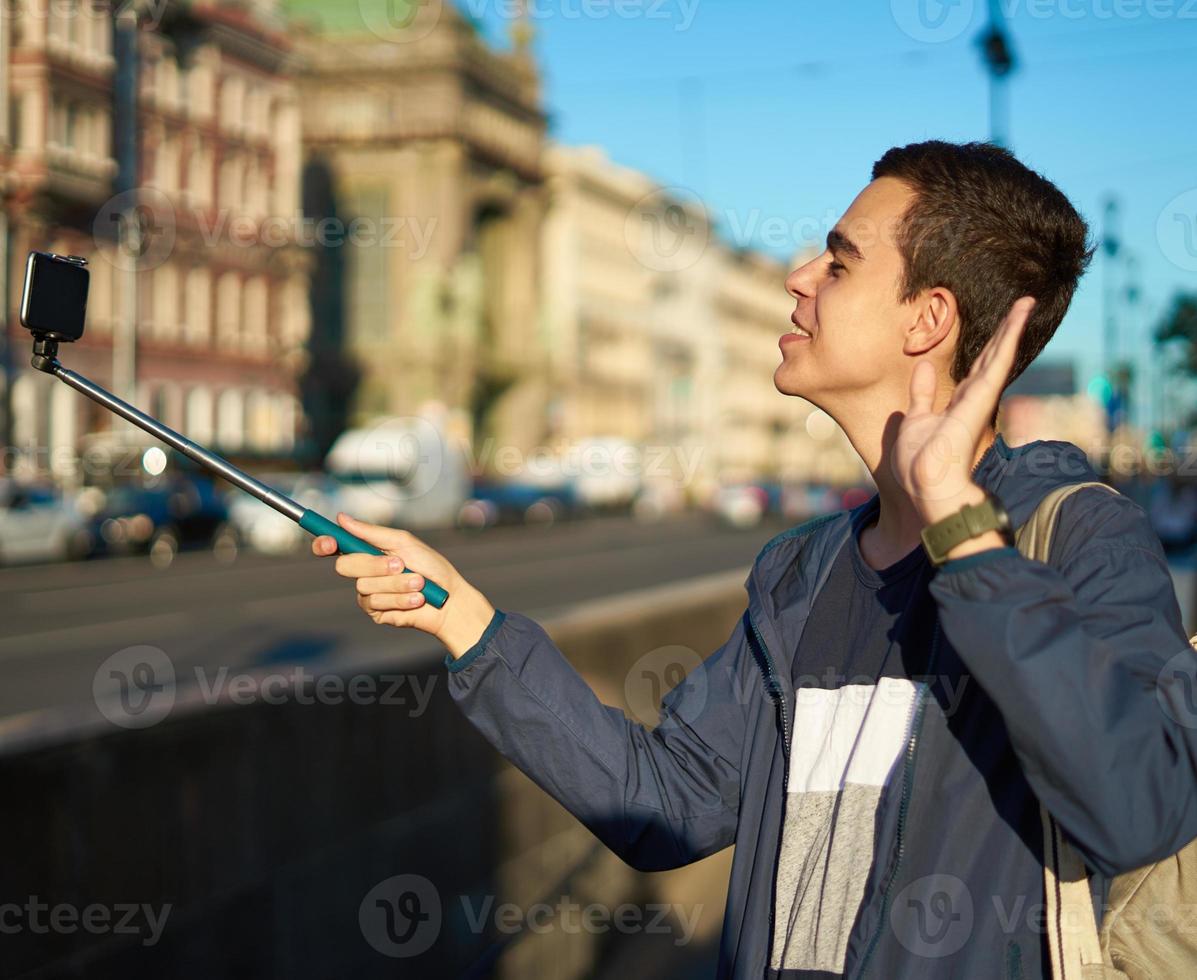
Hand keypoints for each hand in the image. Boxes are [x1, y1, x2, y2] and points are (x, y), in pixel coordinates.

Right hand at [311, 513, 495, 657]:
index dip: (325, 544)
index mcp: (369, 551)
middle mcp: (365, 572)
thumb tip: (342, 518)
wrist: (449, 599)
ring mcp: (369, 593)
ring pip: (364, 586)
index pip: (336, 546)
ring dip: (396, 583)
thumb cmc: (431, 568)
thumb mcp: (404, 543)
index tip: (328, 543)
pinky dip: (400, 598)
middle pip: (345, 566)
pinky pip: (376, 603)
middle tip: (400, 565)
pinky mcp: (377, 612)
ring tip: (419, 583)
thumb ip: (372, 533)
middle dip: (373, 565)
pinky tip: (416, 599)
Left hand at [893, 296, 1035, 524]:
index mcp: (959, 405)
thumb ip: (922, 394)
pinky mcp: (983, 396)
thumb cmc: (918, 462)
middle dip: (1006, 332)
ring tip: (1026, 302)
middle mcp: (974, 399)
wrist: (924, 483)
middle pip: (992, 358)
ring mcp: (981, 397)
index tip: (998, 329)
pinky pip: (999, 360)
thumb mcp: (915, 419)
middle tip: (1022, 305)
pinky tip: (1021, 314)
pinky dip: (1010, 336)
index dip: (987, 349)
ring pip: (999, 354)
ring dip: (1013, 327)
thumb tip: (922, 366)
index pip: (976, 370)